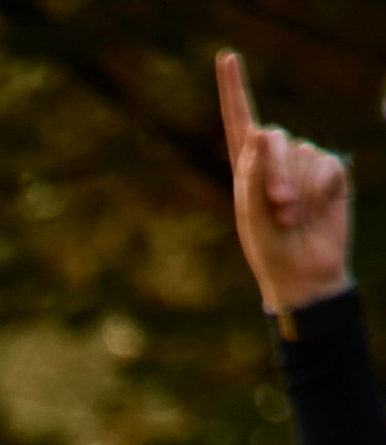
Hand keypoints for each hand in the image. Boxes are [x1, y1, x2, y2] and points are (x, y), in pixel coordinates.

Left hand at [220, 49, 351, 314]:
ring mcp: (304, 162)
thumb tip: (261, 132)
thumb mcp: (252, 216)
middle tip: (280, 210)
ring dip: (299, 192)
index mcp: (247, 167)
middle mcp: (275, 159)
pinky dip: (319, 192)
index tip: (226, 57)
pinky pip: (326, 167)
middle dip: (277, 174)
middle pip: (277, 138)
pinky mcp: (330, 170)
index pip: (239, 120)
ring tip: (294, 221)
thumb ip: (252, 174)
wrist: (303, 274)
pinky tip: (315, 213)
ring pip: (303, 155)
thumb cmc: (270, 250)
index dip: (234, 88)